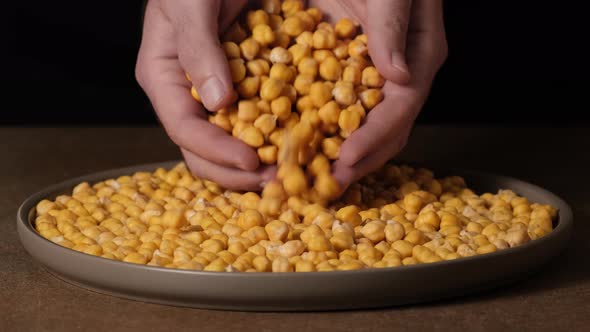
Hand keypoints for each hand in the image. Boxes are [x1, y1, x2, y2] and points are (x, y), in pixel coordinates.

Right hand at [135, 0, 274, 190]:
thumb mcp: (191, 2)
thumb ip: (198, 47)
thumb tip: (217, 103)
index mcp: (164, 76)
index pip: (183, 128)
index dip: (216, 151)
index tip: (252, 163)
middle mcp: (187, 94)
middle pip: (203, 149)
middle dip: (237, 171)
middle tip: (275, 181)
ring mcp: (215, 94)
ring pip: (231, 142)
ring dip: (258, 162)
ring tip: (290, 172)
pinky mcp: (244, 88)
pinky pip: (257, 120)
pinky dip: (276, 137)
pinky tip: (300, 145)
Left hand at [309, 0, 447, 188]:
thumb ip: (393, 24)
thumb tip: (399, 76)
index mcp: (419, 56)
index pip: (401, 109)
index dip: (375, 139)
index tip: (345, 161)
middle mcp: (399, 75)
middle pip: (384, 131)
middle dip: (355, 161)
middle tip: (323, 188)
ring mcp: (372, 77)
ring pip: (359, 127)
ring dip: (335, 156)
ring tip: (307, 179)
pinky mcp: (347, 73)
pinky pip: (334, 110)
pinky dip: (317, 131)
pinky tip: (293, 146)